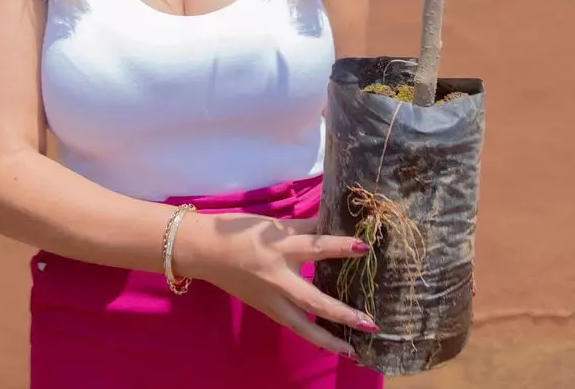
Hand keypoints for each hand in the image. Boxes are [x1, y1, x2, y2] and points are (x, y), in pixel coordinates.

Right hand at [175, 211, 377, 356]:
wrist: (205, 251)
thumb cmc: (239, 232)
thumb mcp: (273, 225)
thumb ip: (304, 228)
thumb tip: (333, 224)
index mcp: (280, 247)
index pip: (316, 247)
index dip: (340, 246)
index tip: (364, 247)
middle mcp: (278, 278)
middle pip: (313, 300)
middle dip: (342, 314)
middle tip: (370, 323)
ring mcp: (271, 298)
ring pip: (302, 325)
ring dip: (329, 339)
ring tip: (353, 350)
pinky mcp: (265, 309)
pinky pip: (293, 324)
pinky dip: (311, 334)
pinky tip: (329, 342)